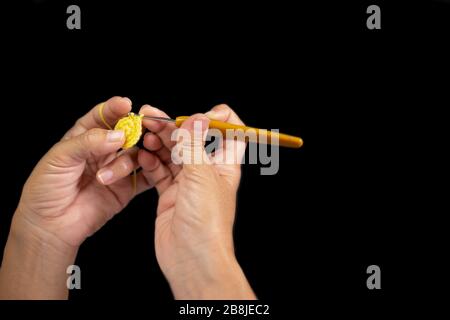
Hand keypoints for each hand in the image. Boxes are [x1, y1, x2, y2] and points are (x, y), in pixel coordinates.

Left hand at [0, 97, 152, 298]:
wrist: (50, 226)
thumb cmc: (46, 189)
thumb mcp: (60, 158)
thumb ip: (88, 142)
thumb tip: (118, 135)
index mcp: (83, 137)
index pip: (102, 117)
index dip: (114, 109)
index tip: (126, 104)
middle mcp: (102, 151)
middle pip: (125, 132)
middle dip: (134, 129)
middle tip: (140, 128)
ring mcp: (116, 169)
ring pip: (135, 154)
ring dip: (128, 160)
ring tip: (106, 176)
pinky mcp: (127, 188)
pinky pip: (145, 176)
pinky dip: (150, 170)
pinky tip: (145, 169)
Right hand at [138, 104, 254, 298]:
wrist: (192, 258)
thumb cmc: (206, 222)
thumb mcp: (201, 175)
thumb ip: (195, 145)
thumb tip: (197, 117)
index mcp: (224, 164)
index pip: (228, 132)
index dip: (215, 119)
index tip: (196, 116)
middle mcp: (207, 171)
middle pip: (192, 139)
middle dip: (173, 126)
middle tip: (153, 116)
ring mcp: (187, 182)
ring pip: (173, 153)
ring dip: (159, 142)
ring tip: (145, 133)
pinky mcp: (170, 194)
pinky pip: (159, 171)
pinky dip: (151, 161)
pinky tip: (143, 155)